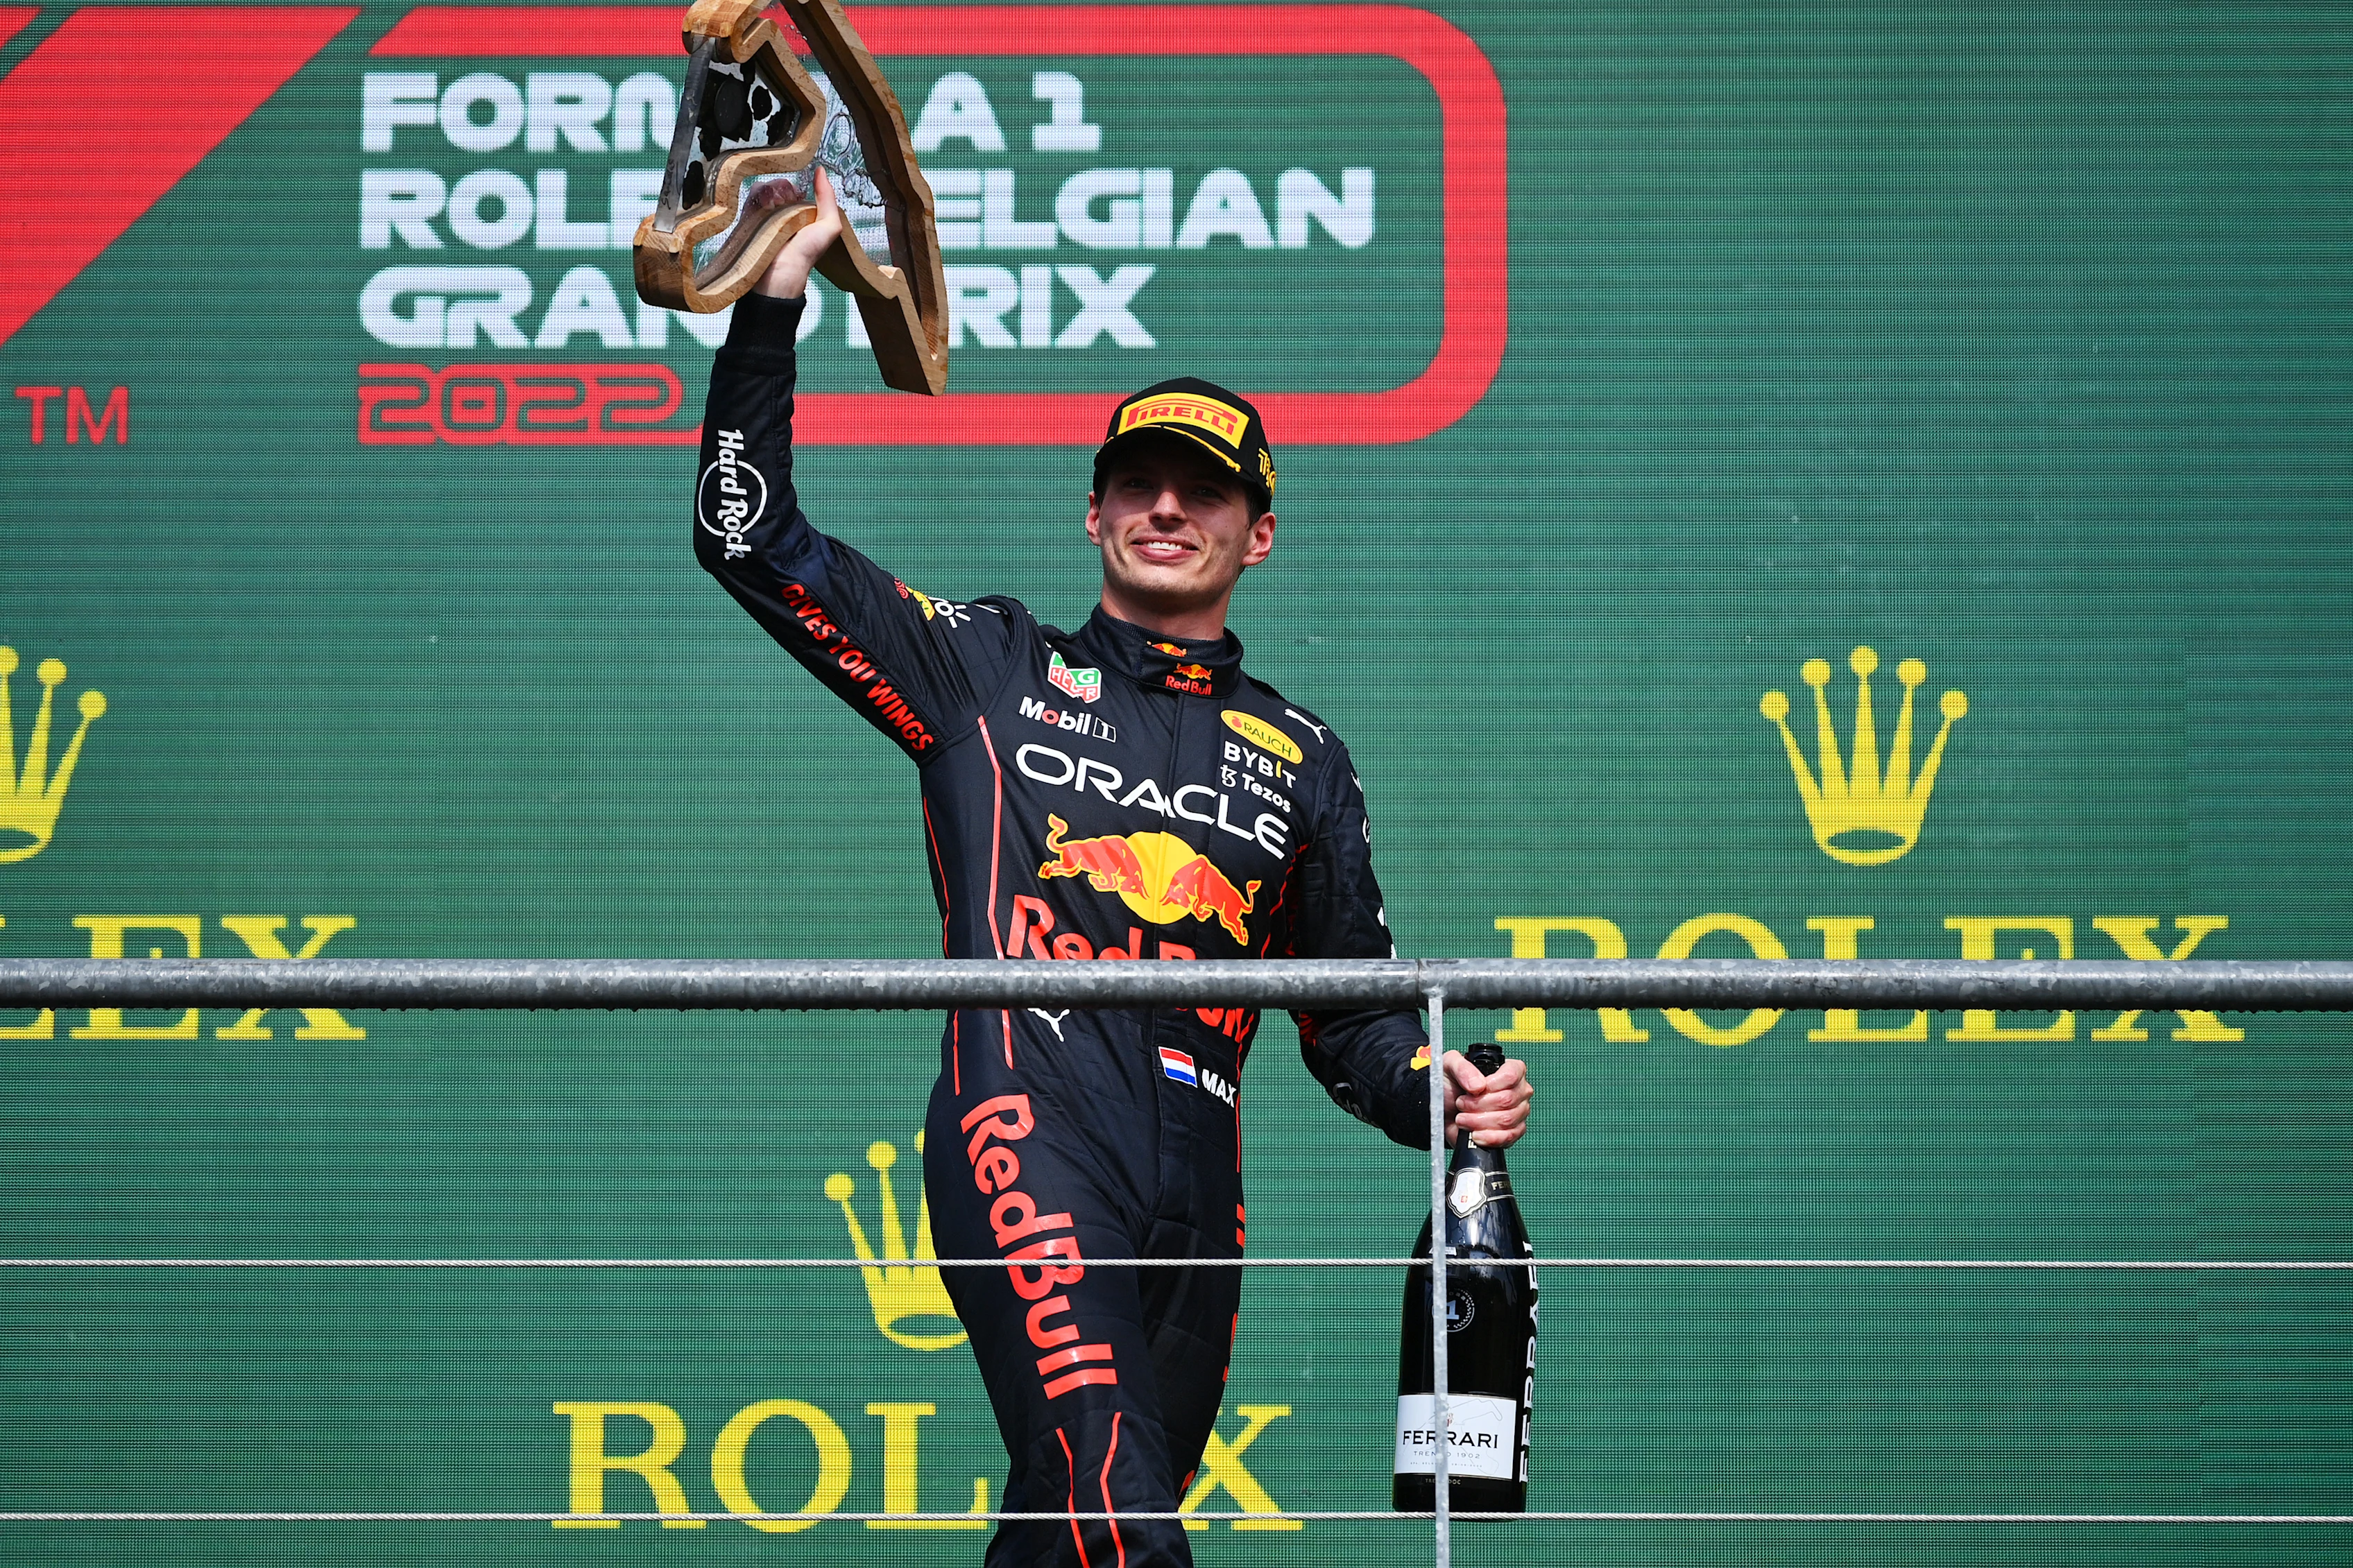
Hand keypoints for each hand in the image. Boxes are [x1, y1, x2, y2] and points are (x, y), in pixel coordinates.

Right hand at [753, 165, 843, 299]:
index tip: (799, 193)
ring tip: (775, 206)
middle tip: (787, 202)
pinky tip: (766, 204)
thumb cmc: (807, 251)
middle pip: (781, 184)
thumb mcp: (830, 225)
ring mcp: (766, 212)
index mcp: (802, 213)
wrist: (782, 269)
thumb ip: (828, 198)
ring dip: (772, 190)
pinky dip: (759, 194)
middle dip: (785, 188)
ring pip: (767, 186)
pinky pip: (753, 194)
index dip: (799, 186)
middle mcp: (783, 212)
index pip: (797, 187)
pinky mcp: (751, 215)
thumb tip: (821, 171)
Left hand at [1443, 1051, 1530, 1148]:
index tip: (1473, 1090)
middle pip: (1507, 1100)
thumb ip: (1463, 1069)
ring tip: (1462, 1118)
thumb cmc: (1451, 1084)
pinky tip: (1474, 1134)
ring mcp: (1518, 1112)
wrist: (1444, 1109)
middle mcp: (1518, 1090)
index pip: (1512, 1076)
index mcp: (1510, 1069)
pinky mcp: (1513, 1132)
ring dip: (1479, 1121)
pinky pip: (1508, 1137)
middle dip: (1478, 1105)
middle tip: (1461, 1104)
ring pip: (1506, 1120)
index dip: (1491, 1085)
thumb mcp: (1450, 1066)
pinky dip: (1488, 1137)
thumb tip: (1478, 1086)